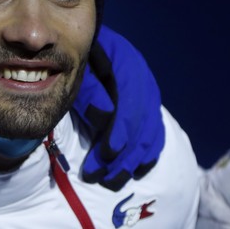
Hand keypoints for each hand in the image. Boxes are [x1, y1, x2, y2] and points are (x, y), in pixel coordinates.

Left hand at [73, 25, 164, 190]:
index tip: (108, 153)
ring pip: (150, 132)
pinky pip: (155, 134)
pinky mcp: (147, 108)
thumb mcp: (78, 68)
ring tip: (110, 180)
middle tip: (99, 175)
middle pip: (142, 122)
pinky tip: (135, 171)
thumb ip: (89, 89)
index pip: (131, 101)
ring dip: (132, 160)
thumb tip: (106, 116)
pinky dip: (146, 155)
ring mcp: (148, 94)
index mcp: (126, 62)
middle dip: (123, 153)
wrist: (87, 48)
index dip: (122, 129)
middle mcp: (142, 78)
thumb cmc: (75, 57)